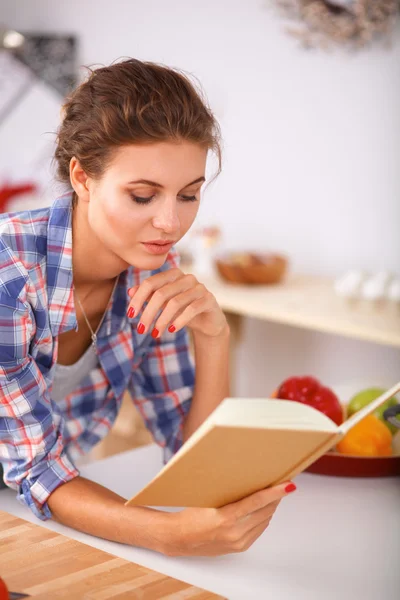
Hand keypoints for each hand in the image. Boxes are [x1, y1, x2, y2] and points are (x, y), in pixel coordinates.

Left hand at [127, 268, 226, 338]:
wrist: (208, 321)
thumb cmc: (183, 310)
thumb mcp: (164, 303)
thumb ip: (149, 295)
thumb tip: (130, 292)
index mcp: (173, 274)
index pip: (150, 283)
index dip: (138, 298)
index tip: (130, 315)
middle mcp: (187, 278)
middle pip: (161, 293)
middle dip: (148, 313)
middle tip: (141, 329)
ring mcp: (199, 287)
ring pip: (175, 302)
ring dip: (162, 320)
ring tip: (155, 334)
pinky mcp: (208, 299)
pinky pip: (191, 309)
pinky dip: (179, 321)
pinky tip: (171, 331)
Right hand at [161, 481, 296, 556]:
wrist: (179, 538)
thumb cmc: (190, 514)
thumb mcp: (208, 498)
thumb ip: (230, 492)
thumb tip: (249, 479)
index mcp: (226, 518)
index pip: (257, 501)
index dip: (275, 492)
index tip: (288, 485)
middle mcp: (235, 532)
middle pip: (265, 510)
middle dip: (275, 497)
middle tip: (281, 482)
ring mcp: (239, 542)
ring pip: (265, 520)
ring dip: (270, 507)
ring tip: (272, 493)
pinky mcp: (240, 547)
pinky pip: (259, 529)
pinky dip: (263, 517)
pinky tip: (261, 508)